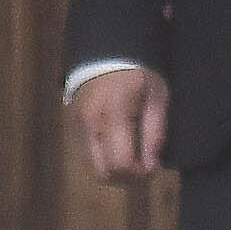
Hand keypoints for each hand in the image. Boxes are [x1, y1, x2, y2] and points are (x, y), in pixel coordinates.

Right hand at [73, 67, 169, 184]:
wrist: (107, 52)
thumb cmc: (138, 73)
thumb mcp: (157, 98)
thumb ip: (155, 133)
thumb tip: (150, 167)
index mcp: (113, 116)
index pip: (120, 164)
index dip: (138, 174)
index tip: (152, 168)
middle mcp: (89, 125)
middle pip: (103, 173)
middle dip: (125, 177)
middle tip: (143, 166)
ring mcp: (77, 127)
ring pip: (94, 167)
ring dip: (114, 169)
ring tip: (133, 154)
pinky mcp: (73, 127)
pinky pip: (88, 155)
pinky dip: (105, 158)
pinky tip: (119, 144)